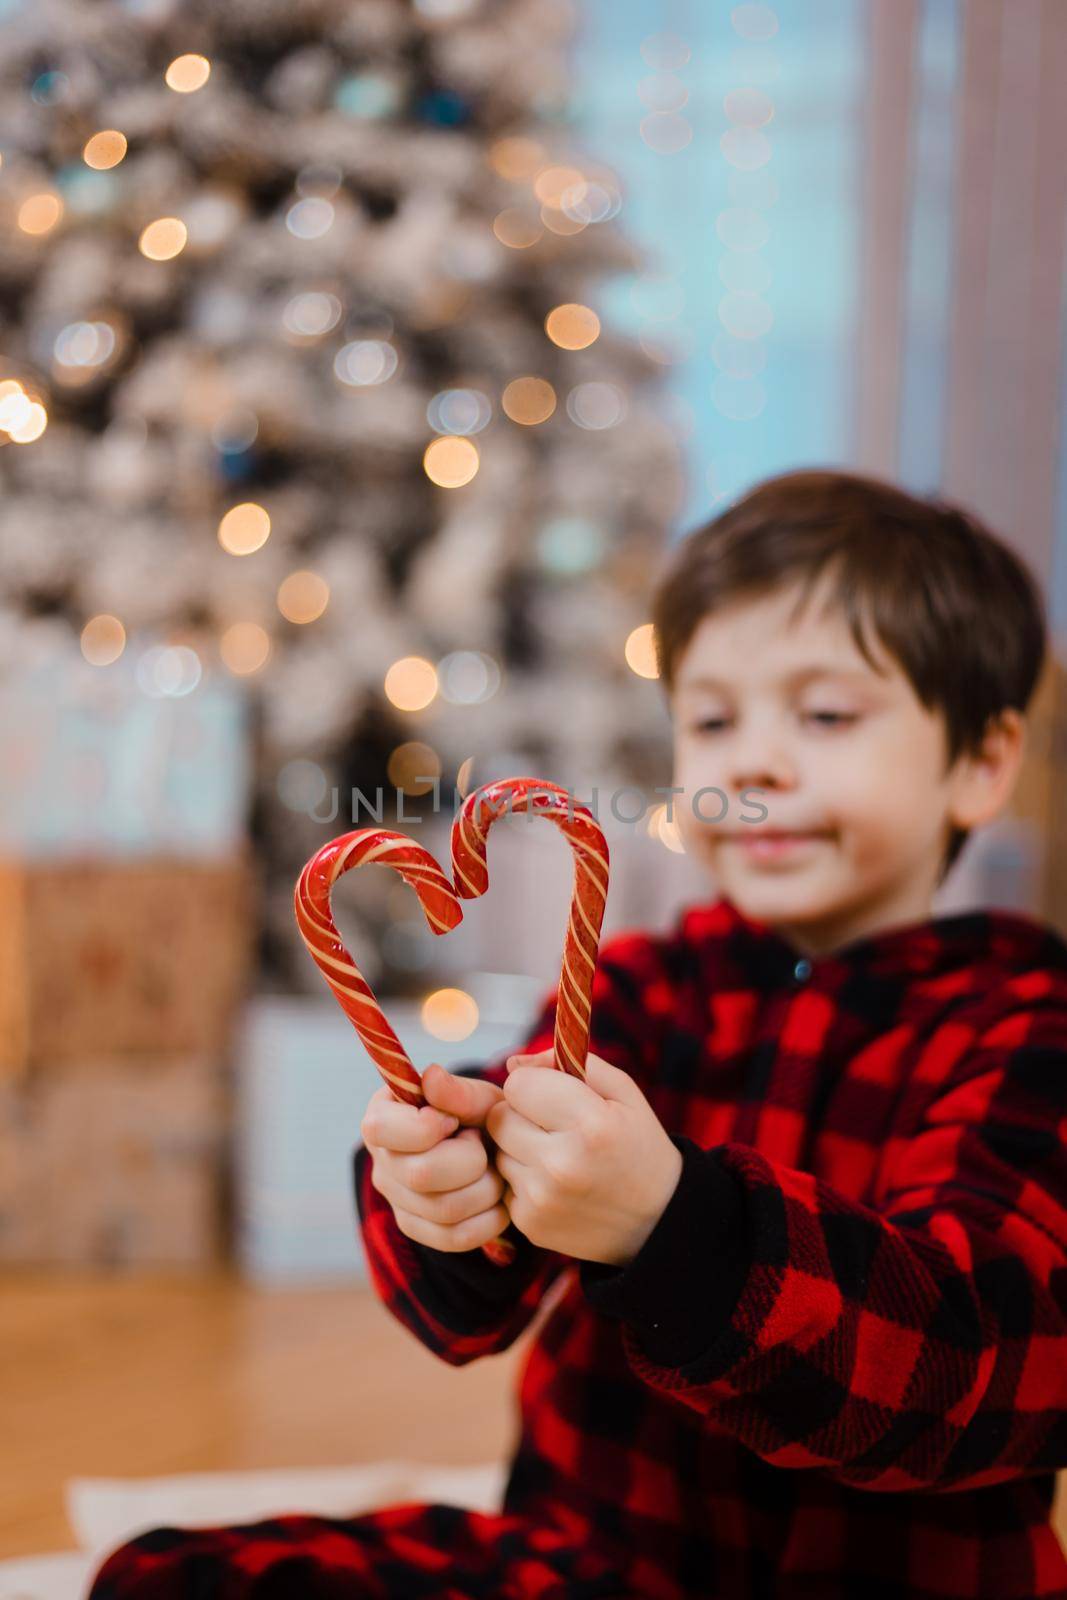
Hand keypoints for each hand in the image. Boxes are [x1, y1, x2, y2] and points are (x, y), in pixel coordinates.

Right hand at [360, 1063, 509, 1253]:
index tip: (454, 1121)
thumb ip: (458, 1091)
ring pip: (445, 1209)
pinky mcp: (419, 1230)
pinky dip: (489, 1219)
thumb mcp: (478, 1098)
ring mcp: (397, 1201)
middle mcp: (381, 1162)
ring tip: (493, 1170)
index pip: (381, 1129)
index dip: (427, 1126)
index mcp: (382, 1118)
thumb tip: (431, 1075)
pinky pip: (456, 1238)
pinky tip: (497, 1198)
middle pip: (421, 1174)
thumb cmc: (481, 1118)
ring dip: (486, 1188)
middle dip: (470, 1159)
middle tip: (482, 1145)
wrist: (495, 1152)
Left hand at [484, 1049, 683, 1266]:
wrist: (657, 1220)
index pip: (517, 1085)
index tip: (551, 1094)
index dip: (532, 1083)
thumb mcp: (623, 1092)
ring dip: (519, 1147)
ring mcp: (543, 1199)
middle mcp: (562, 1164)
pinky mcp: (530, 1224)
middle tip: (551, 1124)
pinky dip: (523, 1179)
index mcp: (590, 1124)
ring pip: (498, 1151)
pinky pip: (504, 1184)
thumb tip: (514, 1062)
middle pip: (499, 1118)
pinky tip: (554, 1183)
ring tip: (556, 1155)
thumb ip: (571, 1062)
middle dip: (519, 1114)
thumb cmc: (638, 1145)